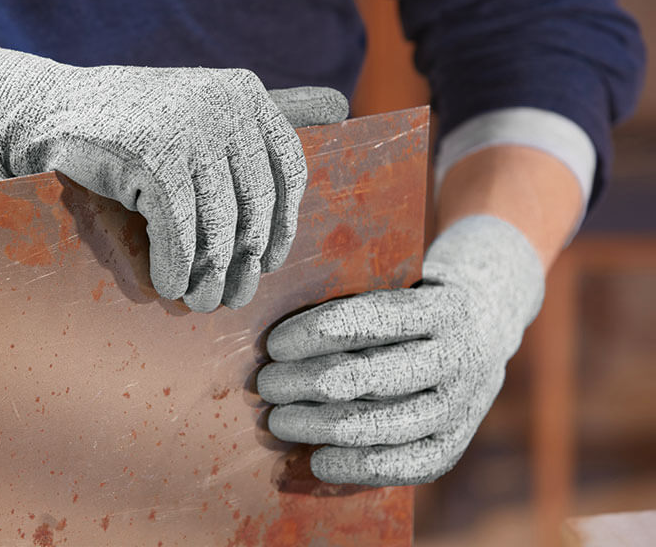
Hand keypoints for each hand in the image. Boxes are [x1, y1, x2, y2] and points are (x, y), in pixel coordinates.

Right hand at [0, 33, 348, 311]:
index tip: (265, 261)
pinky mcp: (152, 157)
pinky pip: (180, 232)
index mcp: (246, 94)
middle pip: (255, 206)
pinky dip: (176, 266)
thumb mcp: (201, 110)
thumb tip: (341, 109)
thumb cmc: (131, 126)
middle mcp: (224, 104)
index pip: (287, 171)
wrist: (46, 114)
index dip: (281, 225)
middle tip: (229, 298)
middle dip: (243, 262)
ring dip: (209, 274)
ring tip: (200, 301)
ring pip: (218, 226)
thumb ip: (262, 114)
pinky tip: (167, 283)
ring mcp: (187, 128)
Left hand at [257, 215, 544, 484]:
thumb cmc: (417, 306)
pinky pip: (405, 466)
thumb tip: (282, 342)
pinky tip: (318, 459)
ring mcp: (462, 404)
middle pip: (369, 376)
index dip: (314, 333)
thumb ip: (357, 307)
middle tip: (266, 385)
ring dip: (320, 426)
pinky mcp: (456, 443)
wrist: (487, 327)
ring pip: (382, 424)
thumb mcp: (401, 287)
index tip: (274, 345)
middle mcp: (457, 356)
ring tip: (279, 421)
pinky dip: (357, 466)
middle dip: (306, 383)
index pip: (368, 319)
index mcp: (440, 308)